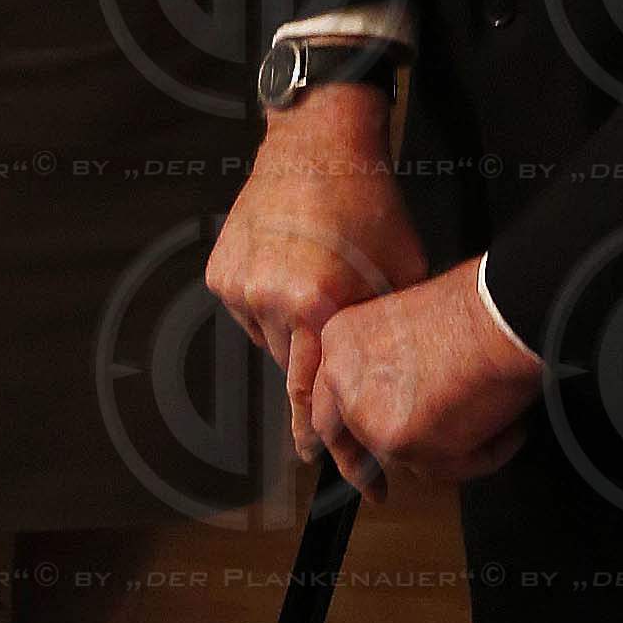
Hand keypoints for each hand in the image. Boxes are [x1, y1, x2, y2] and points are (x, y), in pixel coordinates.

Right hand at [207, 90, 431, 468]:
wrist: (319, 144)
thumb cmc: (369, 205)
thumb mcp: (400, 274)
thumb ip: (389, 334)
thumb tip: (397, 387)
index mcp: (318, 305)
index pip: (318, 397)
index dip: (334, 445)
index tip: (348, 478)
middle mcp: (271, 301)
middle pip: (293, 372)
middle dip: (317, 381)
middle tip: (336, 388)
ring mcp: (240, 287)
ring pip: (271, 342)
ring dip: (295, 334)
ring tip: (318, 288)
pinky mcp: (222, 272)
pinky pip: (250, 312)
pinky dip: (271, 306)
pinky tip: (293, 271)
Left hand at [307, 266, 541, 494]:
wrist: (500, 315)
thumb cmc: (474, 307)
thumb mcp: (414, 323)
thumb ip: (398, 363)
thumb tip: (416, 394)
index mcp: (341, 342)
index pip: (327, 398)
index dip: (340, 430)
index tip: (346, 450)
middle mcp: (343, 381)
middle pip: (349, 437)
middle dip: (360, 470)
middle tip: (376, 491)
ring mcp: (368, 416)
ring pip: (405, 456)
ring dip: (450, 448)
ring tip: (493, 418)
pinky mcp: (401, 445)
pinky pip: (446, 467)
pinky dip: (482, 453)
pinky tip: (505, 428)